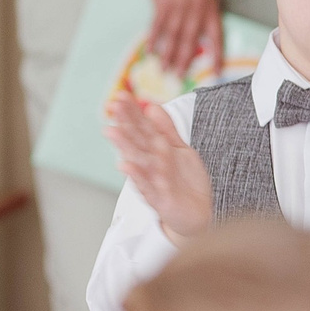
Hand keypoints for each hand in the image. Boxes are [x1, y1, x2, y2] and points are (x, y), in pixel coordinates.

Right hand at [105, 96, 211, 242]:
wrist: (198, 214)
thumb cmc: (185, 182)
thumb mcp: (180, 150)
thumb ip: (166, 129)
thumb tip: (152, 106)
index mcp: (156, 151)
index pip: (142, 128)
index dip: (132, 113)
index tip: (119, 96)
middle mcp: (151, 164)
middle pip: (137, 141)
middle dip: (125, 123)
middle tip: (111, 106)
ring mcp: (153, 182)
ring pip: (138, 161)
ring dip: (125, 146)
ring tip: (112, 131)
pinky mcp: (159, 200)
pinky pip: (146, 187)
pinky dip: (137, 176)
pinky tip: (126, 165)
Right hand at [144, 0, 221, 77]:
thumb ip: (208, 19)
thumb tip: (208, 47)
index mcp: (211, 10)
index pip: (216, 37)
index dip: (217, 55)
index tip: (217, 73)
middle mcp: (195, 9)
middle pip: (189, 40)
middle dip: (184, 60)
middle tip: (179, 77)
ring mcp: (178, 6)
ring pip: (172, 35)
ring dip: (168, 54)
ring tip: (164, 70)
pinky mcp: (162, 2)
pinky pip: (157, 24)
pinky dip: (153, 39)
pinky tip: (150, 52)